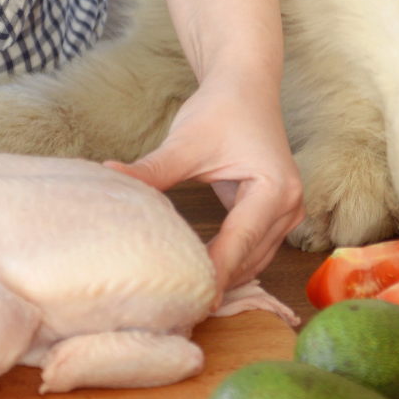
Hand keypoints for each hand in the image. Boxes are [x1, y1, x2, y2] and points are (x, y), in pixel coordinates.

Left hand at [107, 67, 303, 292]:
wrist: (246, 87)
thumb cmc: (221, 110)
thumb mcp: (185, 143)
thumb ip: (152, 169)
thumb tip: (108, 175)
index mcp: (274, 188)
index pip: (239, 242)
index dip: (215, 273)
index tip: (190, 301)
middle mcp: (290, 204)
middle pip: (251, 257)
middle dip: (218, 282)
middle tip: (180, 311)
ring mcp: (289, 211)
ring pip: (256, 259)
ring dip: (226, 277)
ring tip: (188, 301)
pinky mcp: (279, 212)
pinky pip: (256, 249)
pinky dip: (233, 263)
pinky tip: (204, 277)